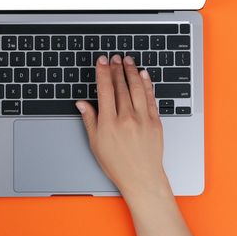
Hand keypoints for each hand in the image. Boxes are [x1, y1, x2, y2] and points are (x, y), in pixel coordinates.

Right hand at [76, 54, 171, 200]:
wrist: (142, 177)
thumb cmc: (117, 164)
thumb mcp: (96, 143)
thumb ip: (89, 120)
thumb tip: (81, 103)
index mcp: (109, 123)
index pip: (105, 90)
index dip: (103, 72)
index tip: (102, 61)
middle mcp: (126, 118)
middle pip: (120, 86)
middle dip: (116, 69)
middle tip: (114, 57)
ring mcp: (142, 119)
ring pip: (136, 88)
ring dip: (131, 71)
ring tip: (127, 60)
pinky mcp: (155, 121)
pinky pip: (150, 98)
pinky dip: (146, 84)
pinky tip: (143, 75)